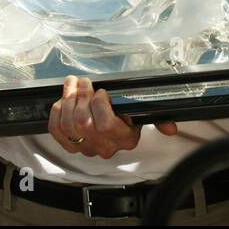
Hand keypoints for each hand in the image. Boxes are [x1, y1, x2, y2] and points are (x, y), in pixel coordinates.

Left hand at [47, 76, 177, 158]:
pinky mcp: (69, 145)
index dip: (100, 105)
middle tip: (84, 82)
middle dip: (81, 96)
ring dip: (67, 99)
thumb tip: (171, 128)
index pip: (106, 126)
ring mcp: (85, 147)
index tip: (102, 91)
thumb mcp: (143, 115)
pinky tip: (62, 100)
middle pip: (83, 122)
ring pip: (69, 124)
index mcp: (124, 138)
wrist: (113, 134)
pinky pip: (56, 130)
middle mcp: (104, 146)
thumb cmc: (128, 117)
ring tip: (72, 84)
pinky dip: (56, 112)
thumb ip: (158, 119)